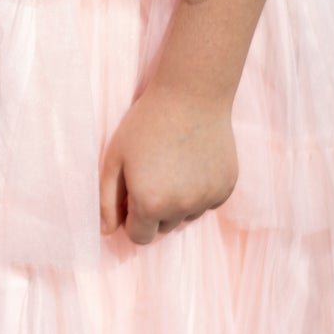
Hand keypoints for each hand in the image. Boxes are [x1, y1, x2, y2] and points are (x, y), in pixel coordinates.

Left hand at [99, 82, 237, 246]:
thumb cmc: (146, 125)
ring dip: (179, 201)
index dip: (132, 218)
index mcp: (151, 205)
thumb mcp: (114, 159)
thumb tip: (107, 231)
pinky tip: (193, 162)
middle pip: (164, 227)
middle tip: (153, 174)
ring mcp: (207, 199)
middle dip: (155, 210)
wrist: (192, 96)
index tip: (132, 196)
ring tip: (173, 165)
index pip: (139, 237)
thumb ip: (107, 200)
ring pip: (187, 216)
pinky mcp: (226, 188)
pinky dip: (200, 190)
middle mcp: (182, 208)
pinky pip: (208, 202)